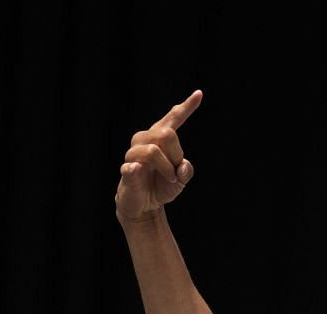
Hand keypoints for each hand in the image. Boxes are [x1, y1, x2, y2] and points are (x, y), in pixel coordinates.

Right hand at [116, 90, 201, 223]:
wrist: (144, 206)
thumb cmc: (161, 187)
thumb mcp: (181, 180)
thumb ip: (187, 171)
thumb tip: (182, 166)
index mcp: (160, 138)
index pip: (173, 119)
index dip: (186, 107)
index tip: (199, 94)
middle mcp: (145, 140)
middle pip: (166, 133)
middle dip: (176, 154)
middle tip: (175, 172)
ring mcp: (133, 154)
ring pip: (153, 150)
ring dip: (167, 169)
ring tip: (168, 179)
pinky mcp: (127, 170)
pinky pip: (132, 166)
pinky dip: (136, 169)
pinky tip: (137, 170)